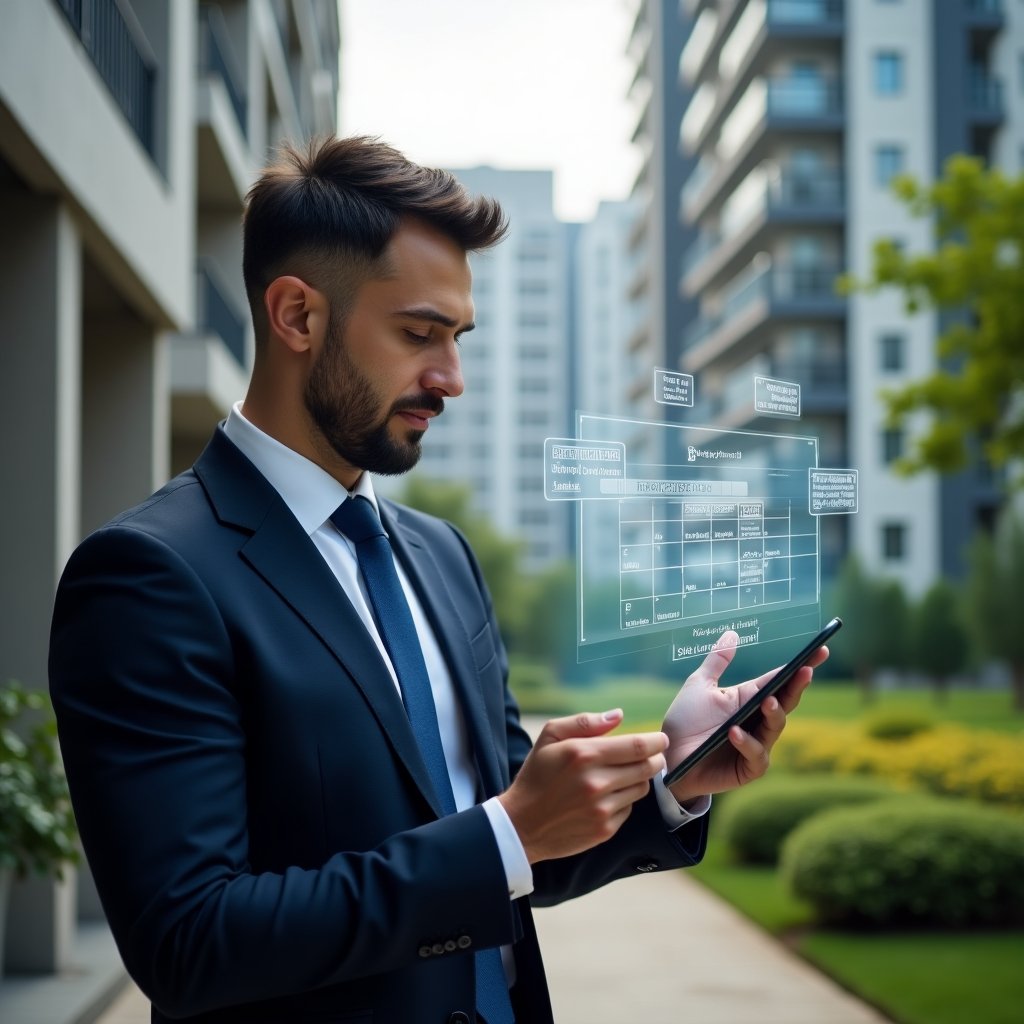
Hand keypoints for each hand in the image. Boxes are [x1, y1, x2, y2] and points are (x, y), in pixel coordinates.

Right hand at [498, 711, 666, 863]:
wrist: (522, 825)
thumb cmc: (536, 775)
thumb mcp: (550, 736)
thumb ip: (585, 722)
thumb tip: (619, 715)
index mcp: (584, 755)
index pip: (637, 746)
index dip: (656, 741)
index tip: (661, 739)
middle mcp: (596, 782)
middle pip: (646, 768)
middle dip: (654, 758)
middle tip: (651, 755)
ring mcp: (601, 809)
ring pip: (641, 788)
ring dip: (639, 779)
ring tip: (622, 774)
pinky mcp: (604, 830)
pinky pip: (628, 809)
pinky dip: (624, 800)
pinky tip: (606, 796)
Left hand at [662, 631, 827, 802]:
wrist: (668, 755)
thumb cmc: (685, 721)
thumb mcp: (699, 685)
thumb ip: (718, 661)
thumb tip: (733, 632)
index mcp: (749, 698)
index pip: (780, 680)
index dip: (801, 666)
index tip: (821, 650)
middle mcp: (758, 720)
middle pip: (785, 701)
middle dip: (797, 686)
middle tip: (804, 671)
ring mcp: (756, 745)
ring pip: (775, 727)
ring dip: (773, 714)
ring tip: (766, 701)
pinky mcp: (748, 768)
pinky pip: (756, 755)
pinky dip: (746, 743)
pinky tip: (733, 732)